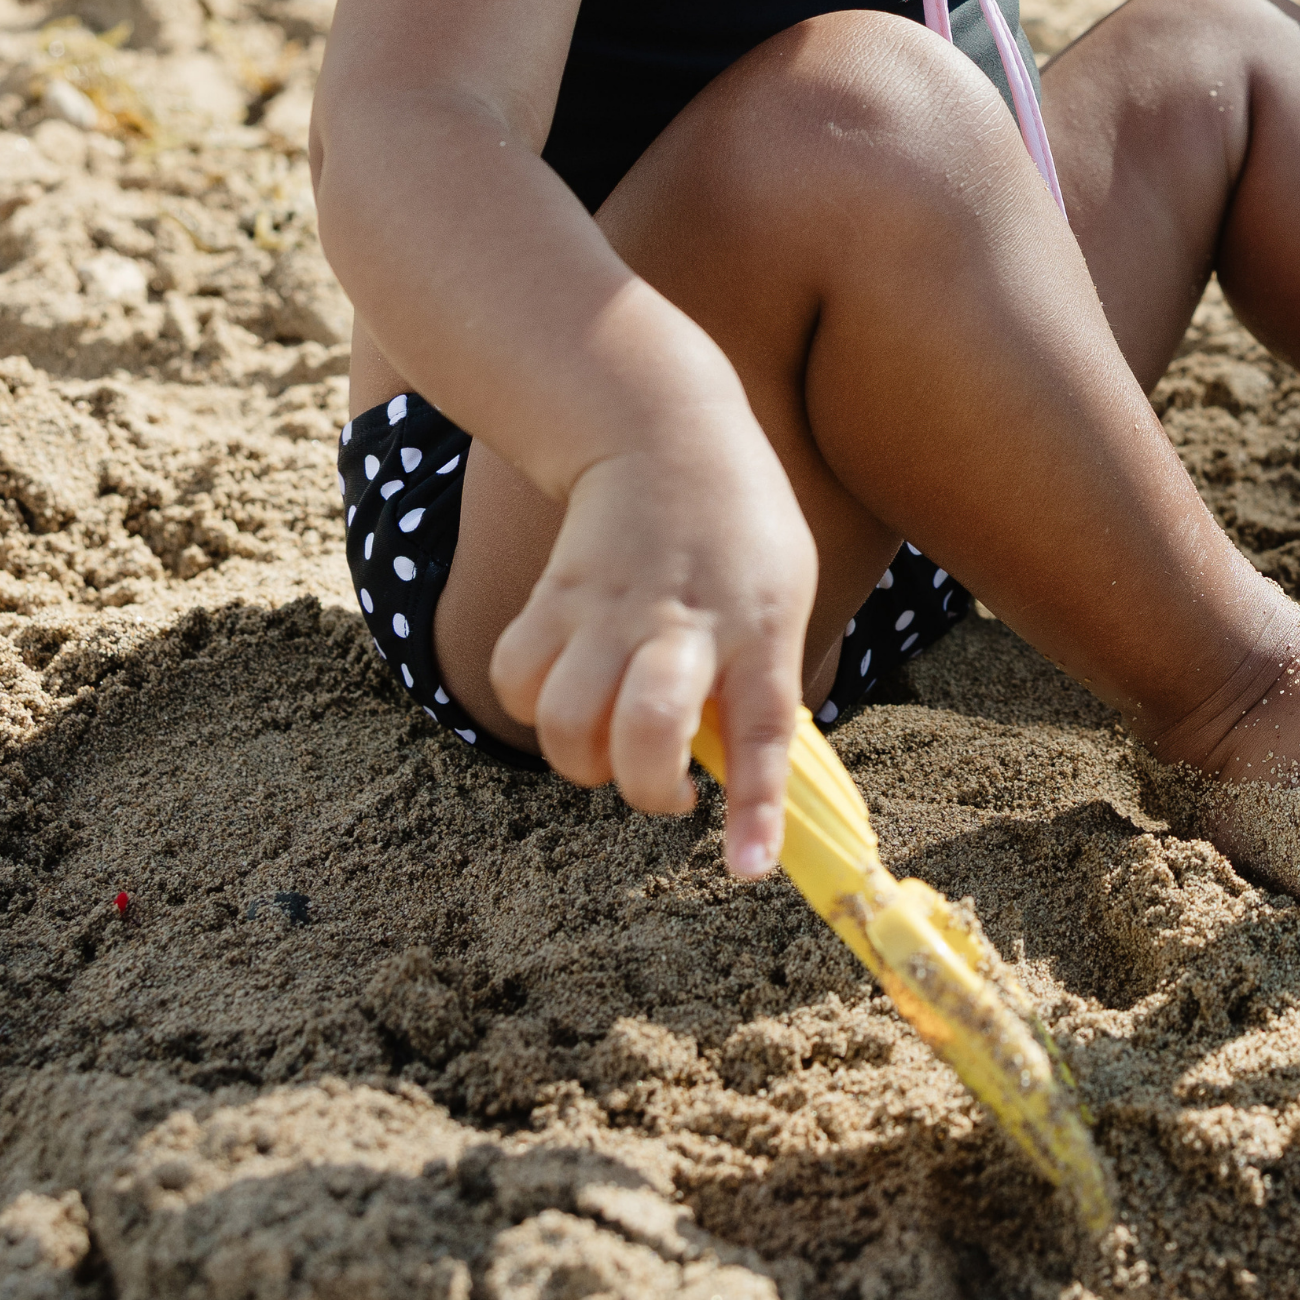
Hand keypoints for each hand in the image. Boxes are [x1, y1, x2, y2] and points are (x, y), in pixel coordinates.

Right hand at [488, 403, 815, 878]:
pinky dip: (531, 710)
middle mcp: (682, 621)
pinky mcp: (553, 597)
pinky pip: (516, 680)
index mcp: (759, 624)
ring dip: (582, 761)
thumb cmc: (741, 530)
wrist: (664, 432)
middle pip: (645, 729)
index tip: (749, 867)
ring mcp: (610, 608)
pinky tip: (566, 695)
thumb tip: (736, 779)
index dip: (756, 805)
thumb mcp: (783, 593)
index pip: (765, 727)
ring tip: (612, 744)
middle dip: (646, 787)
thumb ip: (761, 681)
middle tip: (667, 787)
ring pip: (567, 720)